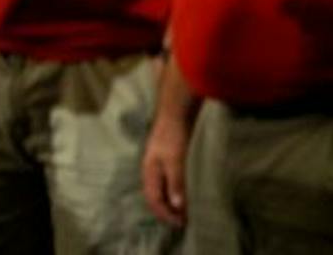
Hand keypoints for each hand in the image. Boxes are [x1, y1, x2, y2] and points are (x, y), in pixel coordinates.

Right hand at [141, 110, 188, 227]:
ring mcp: (158, 163)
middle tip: (182, 221)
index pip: (155, 200)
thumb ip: (176, 181)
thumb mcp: (175, 159)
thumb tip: (176, 206)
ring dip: (171, 202)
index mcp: (149, 173)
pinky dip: (174, 190)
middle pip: (156, 197)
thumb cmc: (173, 134)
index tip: (180, 223)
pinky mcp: (168, 157)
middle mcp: (151, 171)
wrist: (176, 109)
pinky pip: (168, 180)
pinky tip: (182, 192)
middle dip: (167, 211)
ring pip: (161, 189)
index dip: (166, 214)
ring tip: (182, 211)